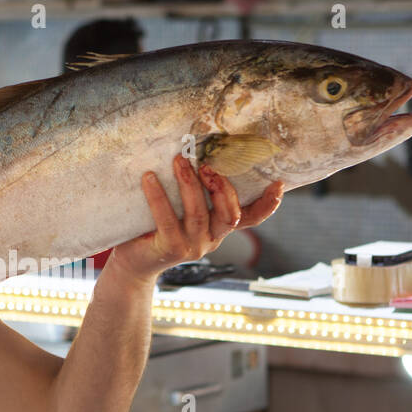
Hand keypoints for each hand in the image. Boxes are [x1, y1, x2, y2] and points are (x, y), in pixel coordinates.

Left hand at [106, 154, 282, 283]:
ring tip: (179, 160)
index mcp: (219, 227)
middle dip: (221, 187)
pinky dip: (158, 196)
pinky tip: (149, 178)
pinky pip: (166, 220)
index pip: (251, 218)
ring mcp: (193, 247)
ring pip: (199, 214)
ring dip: (189, 184)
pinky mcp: (170, 249)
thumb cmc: (157, 227)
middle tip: (205, 164)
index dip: (267, 204)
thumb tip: (192, 149)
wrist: (133, 262)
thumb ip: (193, 190)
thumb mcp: (181, 209)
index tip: (278, 184)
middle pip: (230, 215)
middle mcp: (211, 239)